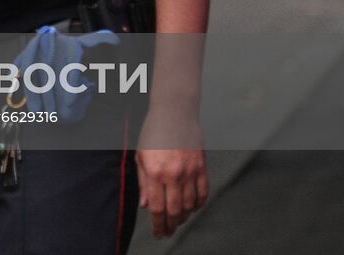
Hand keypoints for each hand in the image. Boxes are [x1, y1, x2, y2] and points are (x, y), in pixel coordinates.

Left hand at [136, 109, 208, 238]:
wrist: (174, 112)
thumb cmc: (153, 132)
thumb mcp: (140, 156)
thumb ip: (143, 183)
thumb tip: (145, 205)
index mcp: (155, 172)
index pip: (157, 207)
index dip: (157, 224)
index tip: (158, 233)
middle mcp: (174, 174)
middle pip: (175, 210)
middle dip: (170, 225)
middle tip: (167, 232)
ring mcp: (190, 171)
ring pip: (190, 204)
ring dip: (184, 217)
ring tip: (178, 222)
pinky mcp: (202, 167)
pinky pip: (203, 193)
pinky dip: (198, 204)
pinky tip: (192, 208)